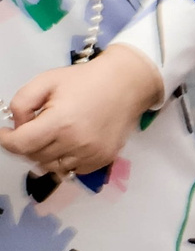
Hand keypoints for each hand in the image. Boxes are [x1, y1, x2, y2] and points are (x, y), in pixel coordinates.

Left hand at [0, 46, 161, 177]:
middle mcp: (77, 143)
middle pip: (33, 157)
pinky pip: (71, 170)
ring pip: (51, 166)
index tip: (6, 132)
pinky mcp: (103, 159)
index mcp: (61, 122)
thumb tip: (18, 126)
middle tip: (35, 127)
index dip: (6, 140)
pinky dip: (64, 160)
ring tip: (52, 135)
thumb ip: (22, 103)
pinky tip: (70, 142)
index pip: (21, 145)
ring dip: (44, 153)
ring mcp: (92, 154)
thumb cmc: (86, 80)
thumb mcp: (46, 81)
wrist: (127, 84)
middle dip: (27, 143)